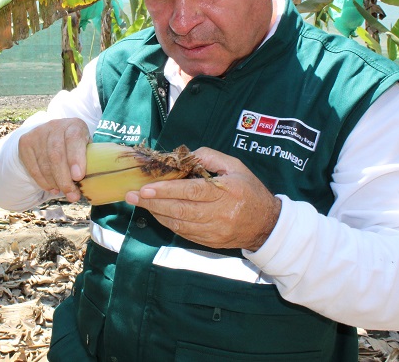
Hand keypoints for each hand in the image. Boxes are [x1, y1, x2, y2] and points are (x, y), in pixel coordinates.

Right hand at [18, 118, 89, 201]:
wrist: (53, 133)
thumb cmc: (76, 146)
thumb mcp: (86, 147)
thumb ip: (89, 160)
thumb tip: (93, 184)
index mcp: (74, 125)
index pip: (73, 139)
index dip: (75, 158)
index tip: (78, 177)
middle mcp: (55, 126)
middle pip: (56, 155)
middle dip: (64, 179)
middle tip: (72, 195)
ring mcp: (38, 133)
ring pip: (44, 163)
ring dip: (54, 183)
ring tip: (63, 192)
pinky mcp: (26, 143)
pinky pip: (33, 167)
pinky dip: (43, 182)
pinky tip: (51, 188)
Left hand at [125, 147, 280, 250]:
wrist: (267, 225)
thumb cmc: (249, 190)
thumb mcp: (235, 167)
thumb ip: (210, 157)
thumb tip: (185, 156)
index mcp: (226, 192)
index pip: (191, 192)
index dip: (166, 191)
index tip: (145, 188)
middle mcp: (219, 214)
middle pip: (179, 210)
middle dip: (152, 202)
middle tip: (131, 195)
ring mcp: (214, 231)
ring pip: (178, 223)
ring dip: (156, 213)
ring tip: (140, 202)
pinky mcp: (209, 242)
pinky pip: (184, 233)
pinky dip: (168, 223)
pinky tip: (157, 213)